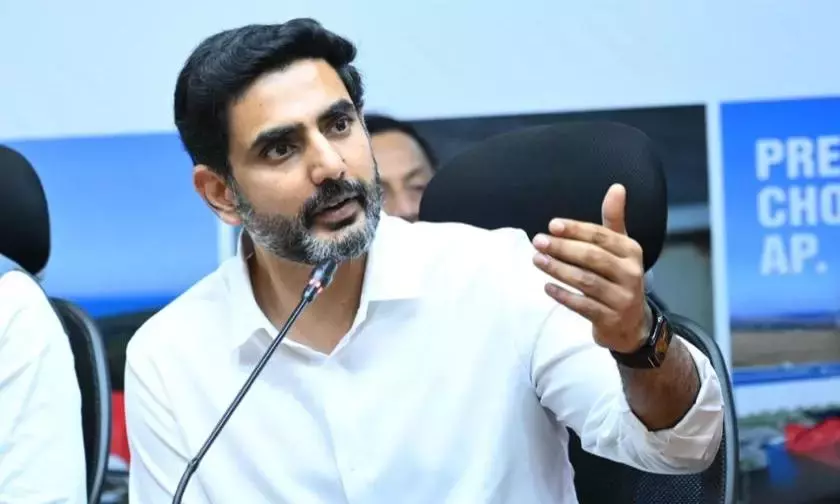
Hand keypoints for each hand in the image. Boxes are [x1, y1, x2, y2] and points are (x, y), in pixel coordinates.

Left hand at [531, 184, 650, 352]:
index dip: (576, 230)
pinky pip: (583, 306)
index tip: (552, 225)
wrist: (632, 323)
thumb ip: (614, 219)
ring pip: (586, 281)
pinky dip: (564, 296)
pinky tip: (547, 287)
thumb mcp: (620, 248)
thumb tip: (617, 187)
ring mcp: (622, 298)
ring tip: (537, 260)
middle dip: (563, 248)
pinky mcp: (611, 319)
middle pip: (592, 257)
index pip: (601, 236)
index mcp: (631, 251)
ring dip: (559, 270)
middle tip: (538, 241)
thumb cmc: (619, 277)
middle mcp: (631, 273)